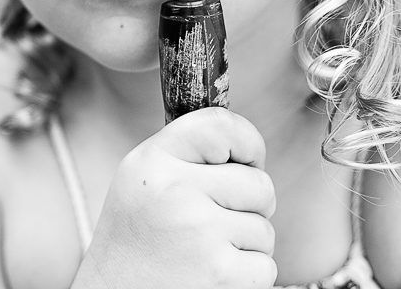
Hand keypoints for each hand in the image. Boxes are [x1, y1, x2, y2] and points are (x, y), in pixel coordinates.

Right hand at [71, 107, 277, 288]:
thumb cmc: (134, 240)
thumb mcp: (141, 180)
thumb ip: (184, 154)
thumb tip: (247, 146)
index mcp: (153, 162)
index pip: (221, 126)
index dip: (247, 142)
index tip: (244, 160)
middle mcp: (175, 190)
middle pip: (259, 183)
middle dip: (250, 205)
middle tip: (216, 221)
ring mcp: (199, 232)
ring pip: (264, 229)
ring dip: (246, 244)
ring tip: (204, 251)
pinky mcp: (220, 272)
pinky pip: (266, 266)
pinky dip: (247, 276)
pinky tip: (212, 275)